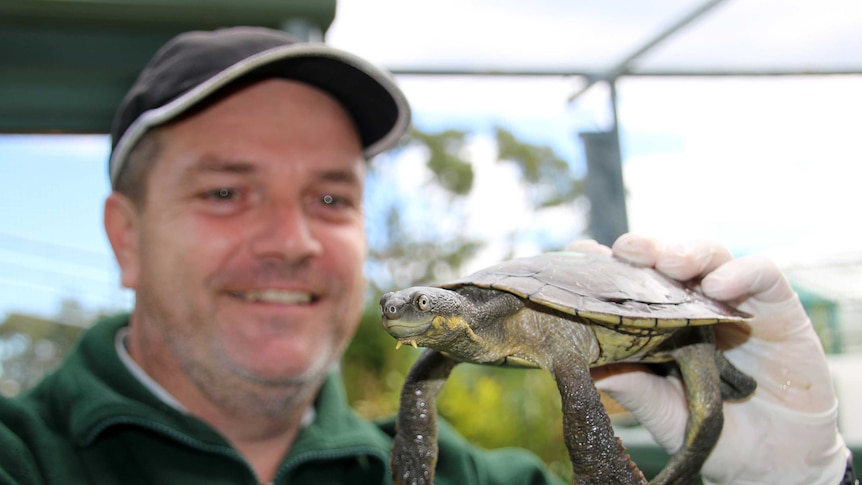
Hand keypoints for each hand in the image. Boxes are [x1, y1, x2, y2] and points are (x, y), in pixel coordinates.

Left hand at [570, 234, 848, 484]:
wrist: (772, 460)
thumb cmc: (709, 431)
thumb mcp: (662, 412)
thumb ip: (631, 386)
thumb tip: (580, 366)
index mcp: (657, 320)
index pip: (629, 279)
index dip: (607, 263)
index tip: (579, 254)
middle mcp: (692, 303)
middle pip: (666, 259)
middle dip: (645, 248)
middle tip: (624, 249)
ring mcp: (733, 301)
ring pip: (711, 256)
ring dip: (688, 252)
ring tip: (669, 262)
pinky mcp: (778, 306)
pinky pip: (764, 274)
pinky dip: (741, 272)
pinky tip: (719, 286)